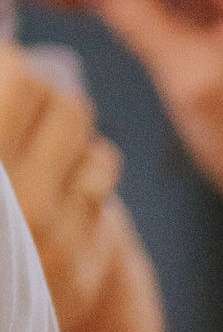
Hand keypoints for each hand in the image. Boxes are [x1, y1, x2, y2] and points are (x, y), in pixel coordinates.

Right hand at [0, 42, 127, 331]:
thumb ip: (1, 123)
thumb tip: (11, 61)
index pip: (19, 78)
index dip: (10, 66)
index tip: (4, 69)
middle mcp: (23, 208)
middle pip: (67, 106)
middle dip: (45, 101)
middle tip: (22, 111)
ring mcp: (61, 242)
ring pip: (97, 151)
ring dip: (69, 147)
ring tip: (36, 162)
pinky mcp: (88, 270)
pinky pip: (103, 199)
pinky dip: (81, 191)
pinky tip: (51, 205)